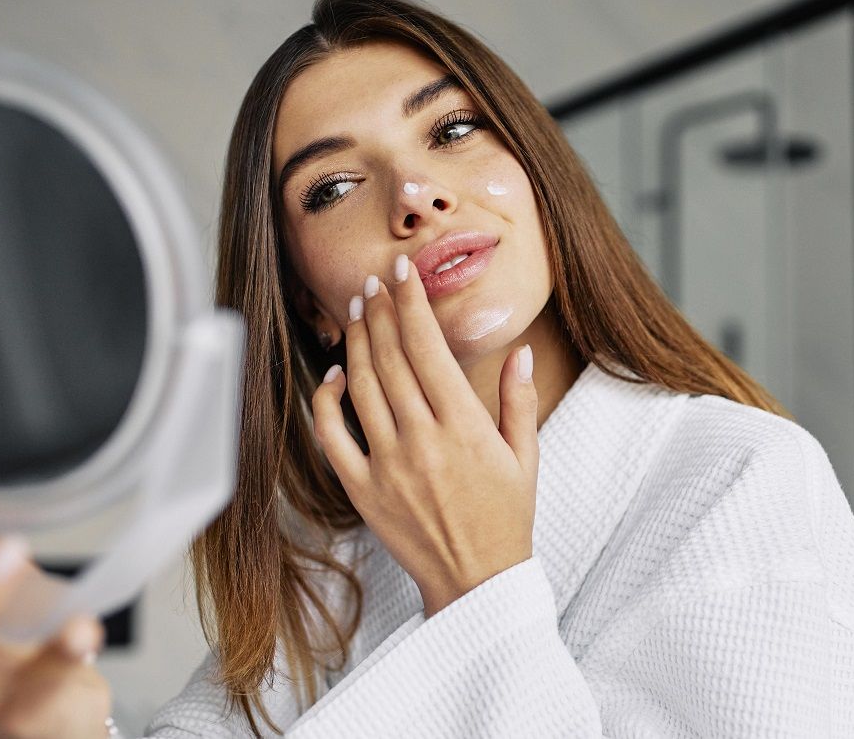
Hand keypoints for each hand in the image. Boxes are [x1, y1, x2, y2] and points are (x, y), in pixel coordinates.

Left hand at [312, 254, 539, 617]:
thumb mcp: (525, 457)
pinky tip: (334, 375)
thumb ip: (518, 400)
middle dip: (379, 310)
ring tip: (355, 310)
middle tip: (373, 280)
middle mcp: (422, 439)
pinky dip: (328, 400)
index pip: (428, 346)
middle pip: (390, 357)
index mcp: (464, 426)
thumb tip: (518, 350)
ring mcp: (388, 464)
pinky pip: (333, 436)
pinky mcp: (363, 490)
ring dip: (355, 342)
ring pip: (361, 386)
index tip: (404, 272)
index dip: (411, 302)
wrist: (477, 581)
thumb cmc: (506, 517)